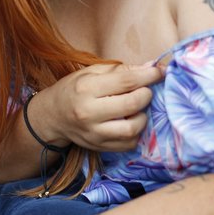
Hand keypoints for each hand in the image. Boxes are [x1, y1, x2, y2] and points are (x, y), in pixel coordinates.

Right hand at [32, 62, 164, 151]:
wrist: (52, 117)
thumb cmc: (74, 89)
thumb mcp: (92, 72)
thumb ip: (121, 70)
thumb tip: (151, 67)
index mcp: (87, 88)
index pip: (126, 81)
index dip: (149, 75)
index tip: (160, 71)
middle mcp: (89, 112)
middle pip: (132, 104)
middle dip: (146, 94)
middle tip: (145, 91)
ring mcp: (94, 133)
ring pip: (132, 129)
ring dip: (142, 116)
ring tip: (137, 109)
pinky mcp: (99, 147)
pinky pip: (128, 144)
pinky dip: (136, 133)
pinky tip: (130, 122)